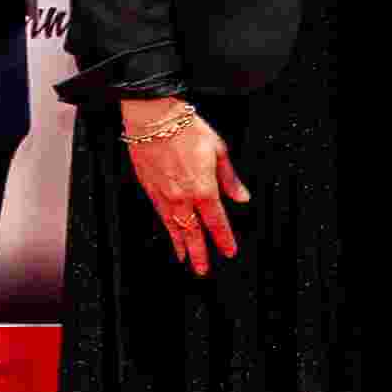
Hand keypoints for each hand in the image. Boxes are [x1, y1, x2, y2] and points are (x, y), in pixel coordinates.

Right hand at [126, 97, 243, 273]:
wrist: (154, 119)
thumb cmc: (187, 130)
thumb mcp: (219, 151)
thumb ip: (230, 179)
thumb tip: (242, 198)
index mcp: (203, 188)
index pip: (216, 221)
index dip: (223, 239)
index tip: (229, 252)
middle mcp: (183, 196)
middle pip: (193, 232)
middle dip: (200, 253)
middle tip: (203, 271)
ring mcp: (164, 194)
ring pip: (174, 227)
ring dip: (181, 246)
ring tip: (186, 261)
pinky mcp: (149, 188)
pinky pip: (159, 215)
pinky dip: (166, 229)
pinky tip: (169, 235)